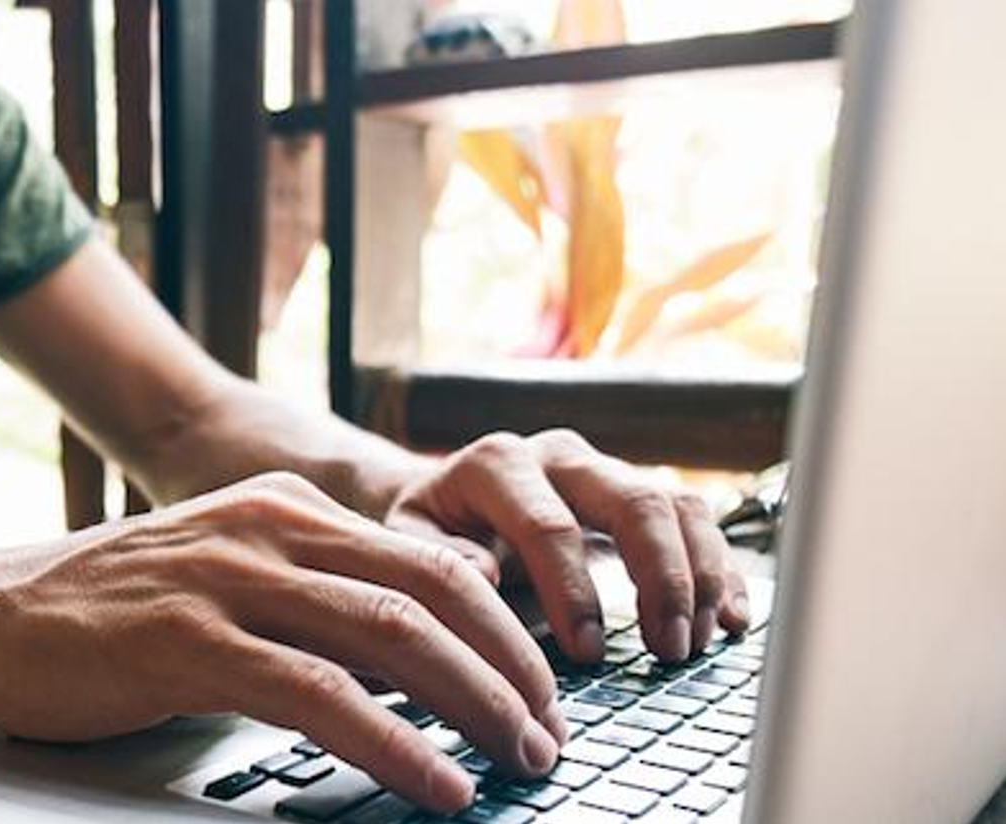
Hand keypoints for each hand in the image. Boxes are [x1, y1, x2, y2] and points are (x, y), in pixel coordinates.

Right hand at [0, 472, 566, 813]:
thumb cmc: (98, 611)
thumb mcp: (219, 572)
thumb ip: (307, 589)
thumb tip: (415, 642)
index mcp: (283, 508)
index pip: (429, 556)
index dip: (503, 624)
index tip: (540, 686)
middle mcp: (267, 529)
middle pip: (433, 590)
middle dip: (512, 666)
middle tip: (551, 732)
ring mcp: (228, 581)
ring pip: (394, 635)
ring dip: (477, 705)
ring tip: (521, 759)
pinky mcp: (190, 644)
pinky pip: (322, 695)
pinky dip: (397, 743)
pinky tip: (437, 781)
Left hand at [384, 430, 750, 664]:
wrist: (445, 501)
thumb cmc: (429, 530)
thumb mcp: (409, 541)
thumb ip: (437, 556)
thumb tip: (486, 574)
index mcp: (498, 464)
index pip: (548, 523)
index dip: (573, 590)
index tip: (587, 651)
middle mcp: (561, 455)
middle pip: (634, 500)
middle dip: (660, 577)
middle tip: (667, 647)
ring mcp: (606, 471)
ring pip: (676, 506)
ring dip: (698, 577)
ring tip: (694, 641)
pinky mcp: (638, 496)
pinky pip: (696, 520)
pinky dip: (721, 570)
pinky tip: (732, 619)